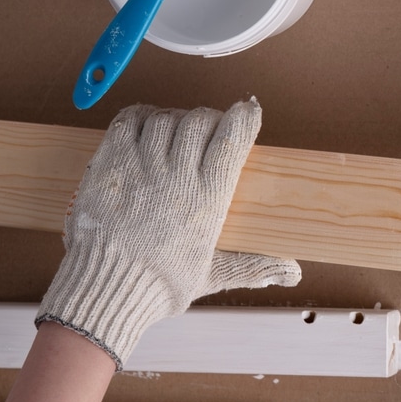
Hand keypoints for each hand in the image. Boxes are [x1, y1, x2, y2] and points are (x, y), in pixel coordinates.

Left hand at [37, 100, 300, 369]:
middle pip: (199, 121)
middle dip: (209, 118)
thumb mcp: (215, 275)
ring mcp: (141, 167)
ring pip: (166, 118)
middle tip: (208, 129)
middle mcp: (177, 177)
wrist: (106, 291)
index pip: (231, 140)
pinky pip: (128, 121)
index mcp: (208, 199)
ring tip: (176, 133)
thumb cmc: (159, 285)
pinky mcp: (110, 164)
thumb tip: (293, 273)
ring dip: (175, 119)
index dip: (244, 118)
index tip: (249, 110)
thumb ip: (256, 266)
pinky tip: (146, 127)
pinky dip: (140, 116)